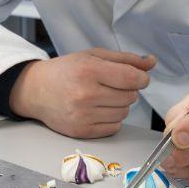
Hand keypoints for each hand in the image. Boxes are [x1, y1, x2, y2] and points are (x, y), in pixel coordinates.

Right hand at [9, 47, 155, 137]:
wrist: (36, 90)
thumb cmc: (66, 71)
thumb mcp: (93, 56)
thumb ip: (125, 59)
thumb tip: (152, 62)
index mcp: (89, 70)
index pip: (132, 78)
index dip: (141, 78)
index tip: (137, 77)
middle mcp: (86, 94)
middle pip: (131, 96)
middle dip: (127, 90)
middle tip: (110, 85)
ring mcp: (83, 115)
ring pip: (125, 112)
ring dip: (120, 105)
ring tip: (102, 96)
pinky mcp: (82, 131)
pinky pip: (115, 127)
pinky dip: (112, 118)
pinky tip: (97, 109)